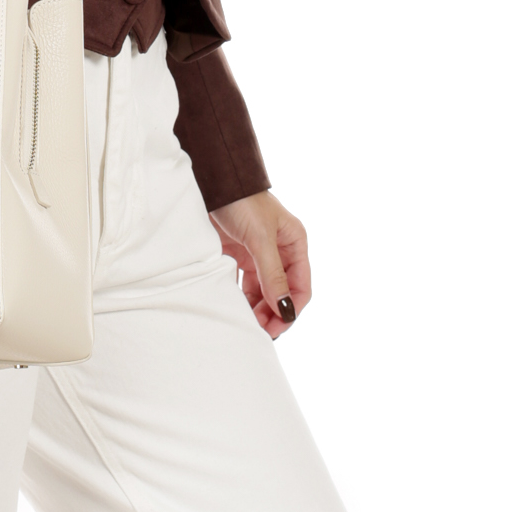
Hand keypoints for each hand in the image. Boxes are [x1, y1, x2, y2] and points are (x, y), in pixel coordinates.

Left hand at [209, 191, 309, 339]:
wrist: (211, 179)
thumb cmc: (242, 201)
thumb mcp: (260, 237)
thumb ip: (272, 274)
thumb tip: (285, 309)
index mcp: (294, 243)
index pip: (300, 286)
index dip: (291, 308)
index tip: (277, 327)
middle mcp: (279, 250)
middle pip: (281, 292)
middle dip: (272, 312)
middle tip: (259, 332)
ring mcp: (257, 252)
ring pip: (262, 290)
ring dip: (256, 308)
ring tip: (245, 324)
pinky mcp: (236, 253)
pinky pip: (242, 283)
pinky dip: (239, 297)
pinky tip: (232, 308)